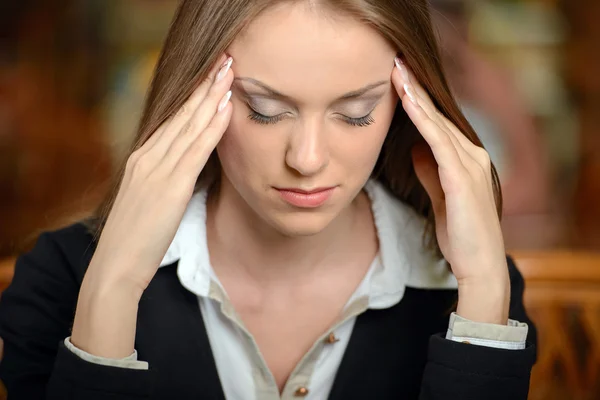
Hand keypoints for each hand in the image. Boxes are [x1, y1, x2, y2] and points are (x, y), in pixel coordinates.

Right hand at [71, 54, 233, 357]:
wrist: (116, 266)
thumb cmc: (134, 239)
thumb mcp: (147, 201)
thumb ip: (163, 180)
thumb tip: (185, 170)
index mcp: (141, 160)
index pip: (173, 121)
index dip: (194, 98)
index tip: (211, 78)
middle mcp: (147, 157)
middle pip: (182, 115)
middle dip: (205, 87)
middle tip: (225, 62)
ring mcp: (157, 169)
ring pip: (190, 125)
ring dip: (211, 97)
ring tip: (229, 73)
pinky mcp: (169, 185)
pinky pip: (196, 149)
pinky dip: (211, 126)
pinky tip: (225, 108)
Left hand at [391, 57, 509, 323]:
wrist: (479, 265)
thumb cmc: (461, 235)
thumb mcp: (441, 196)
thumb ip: (430, 172)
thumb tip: (415, 150)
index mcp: (466, 160)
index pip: (437, 123)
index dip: (418, 101)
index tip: (398, 80)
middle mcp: (472, 155)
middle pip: (438, 116)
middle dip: (416, 89)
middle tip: (395, 63)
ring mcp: (470, 165)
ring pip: (437, 122)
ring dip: (416, 96)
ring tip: (397, 72)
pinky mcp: (462, 179)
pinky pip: (438, 141)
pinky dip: (422, 119)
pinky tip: (407, 102)